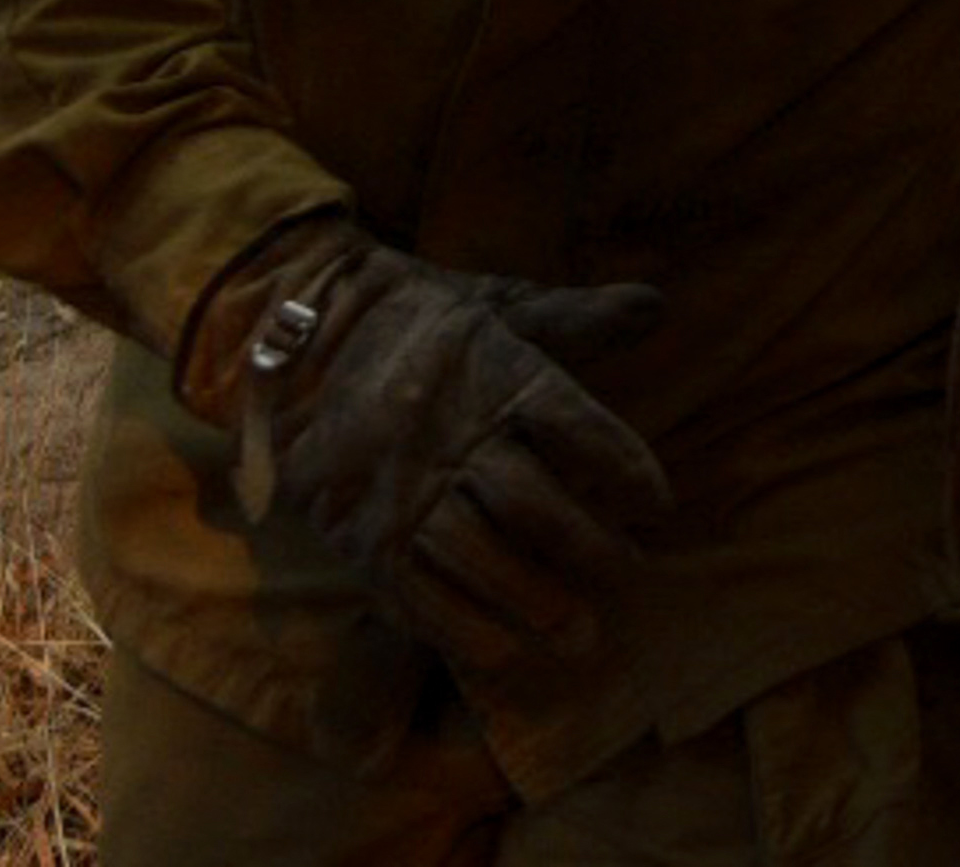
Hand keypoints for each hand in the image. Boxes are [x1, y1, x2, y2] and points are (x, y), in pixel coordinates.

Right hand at [219, 226, 674, 679]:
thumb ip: (576, 319)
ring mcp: (404, 491)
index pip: (578, 426)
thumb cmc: (421, 327)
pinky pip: (412, 593)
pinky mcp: (361, 535)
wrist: (301, 344)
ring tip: (581, 638)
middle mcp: (455, 438)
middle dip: (590, 548)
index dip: (625, 469)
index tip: (658, 507)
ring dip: (535, 602)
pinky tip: (500, 653)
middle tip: (633, 577)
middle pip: (534, 504)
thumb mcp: (498, 310)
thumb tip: (655, 306)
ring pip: (479, 556)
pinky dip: (458, 628)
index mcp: (499, 376)